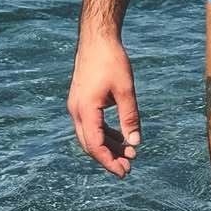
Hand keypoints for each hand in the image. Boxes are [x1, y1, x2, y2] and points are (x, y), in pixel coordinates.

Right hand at [67, 34, 141, 178]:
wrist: (97, 38)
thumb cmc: (112, 60)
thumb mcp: (125, 90)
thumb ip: (130, 117)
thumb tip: (135, 143)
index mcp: (85, 110)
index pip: (95, 145)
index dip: (109, 162)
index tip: (124, 172)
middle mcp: (76, 111)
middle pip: (90, 144)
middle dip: (108, 158)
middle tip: (129, 167)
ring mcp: (76, 106)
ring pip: (89, 135)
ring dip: (107, 146)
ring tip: (128, 153)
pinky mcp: (81, 101)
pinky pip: (90, 124)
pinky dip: (104, 133)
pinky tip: (120, 137)